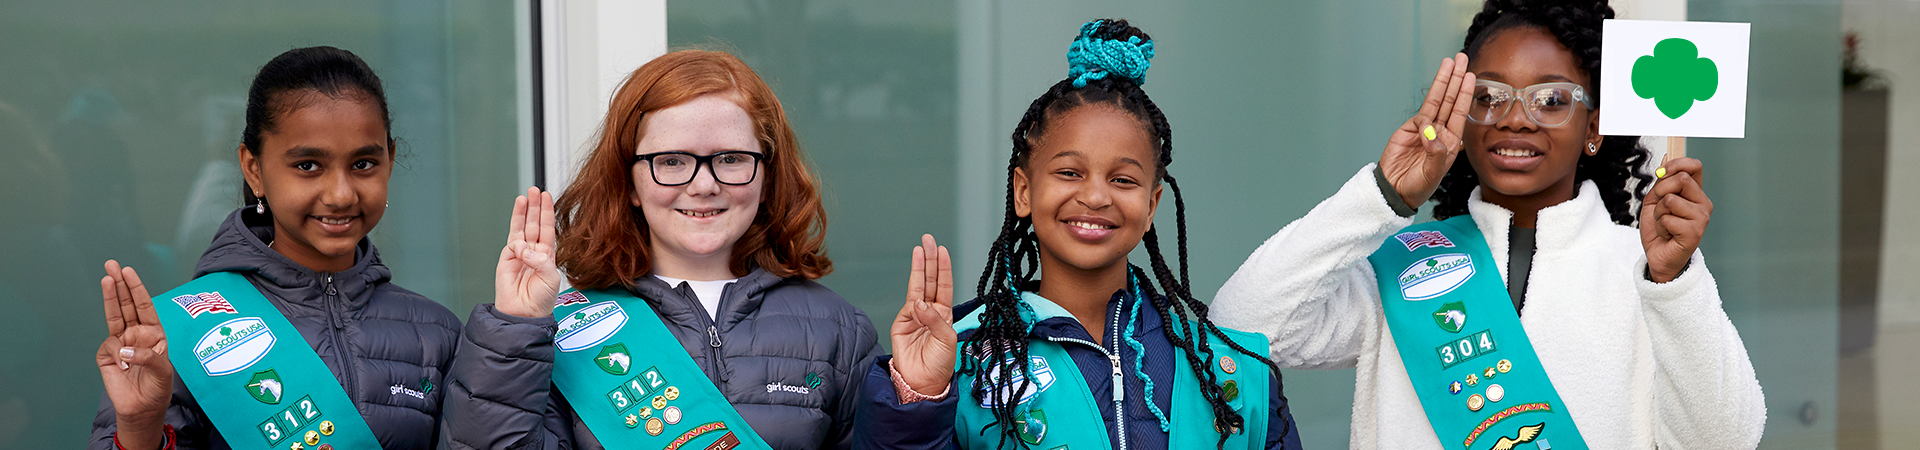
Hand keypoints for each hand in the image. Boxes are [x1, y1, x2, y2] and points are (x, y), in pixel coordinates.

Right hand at [95, 260, 171, 449]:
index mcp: (154, 333)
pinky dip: (117, 353)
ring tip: (107, 278)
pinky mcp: (107, 356)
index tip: (129, 272)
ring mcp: (121, 343)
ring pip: (114, 316)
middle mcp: (137, 334)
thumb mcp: (163, 371)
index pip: (144, 306)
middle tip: (111, 265)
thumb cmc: (158, 388)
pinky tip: (124, 365)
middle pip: (126, 305)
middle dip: (120, 284)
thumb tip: (125, 348)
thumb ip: (149, 357)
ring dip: (110, 297)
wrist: (144, 408)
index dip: (137, 289)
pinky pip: (110, 346)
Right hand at [495, 187, 561, 317]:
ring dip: (523, 212)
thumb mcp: (551, 278)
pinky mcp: (506, 259)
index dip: (547, 212)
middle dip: (535, 206)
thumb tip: (523, 248)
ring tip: (524, 197)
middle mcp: (533, 252)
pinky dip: (517, 238)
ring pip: (521, 228)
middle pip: (534, 223)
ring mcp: (519, 254)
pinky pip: (512, 243)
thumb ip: (541, 261)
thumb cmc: (541, 300)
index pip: (547, 228)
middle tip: (535, 190)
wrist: (524, 314)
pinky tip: (520, 240)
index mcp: (547, 255)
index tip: (547, 196)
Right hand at [889, 234, 955, 395]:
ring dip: (919, 268)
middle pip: (930, 280)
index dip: (943, 268)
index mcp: (944, 314)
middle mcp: (930, 311)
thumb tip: (920, 304)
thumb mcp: (947, 341)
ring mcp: (914, 315)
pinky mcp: (901, 323)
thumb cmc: (939, 365)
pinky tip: (919, 296)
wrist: (922, 383)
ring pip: (918, 287)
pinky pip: (910, 306)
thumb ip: (936, 321)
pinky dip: (915, 297)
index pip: (944, 285)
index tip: (942, 250)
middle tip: (928, 240)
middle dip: (930, 260)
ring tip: (920, 249)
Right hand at [1380, 53, 1476, 206]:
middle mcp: (1439, 132)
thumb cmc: (1418, 186)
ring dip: (1442, 82)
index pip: (1460, 112)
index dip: (1466, 93)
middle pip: (1450, 100)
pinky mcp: (1408, 130)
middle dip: (1456, 79)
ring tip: (1448, 63)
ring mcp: (1423, 130)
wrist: (1395, 191)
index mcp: (1451, 141)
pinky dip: (1424, 119)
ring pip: (1435, 101)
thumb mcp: (1432, 173)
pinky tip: (1424, 128)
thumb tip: (1430, 131)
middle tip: (1461, 58)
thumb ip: (1435, 153)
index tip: (1470, 76)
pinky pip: (1419, 118)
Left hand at [1640, 158, 1710, 282]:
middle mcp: (1703, 203)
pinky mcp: (1694, 233)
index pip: (1694, 166)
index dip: (1676, 164)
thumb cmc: (1658, 228)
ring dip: (1658, 212)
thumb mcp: (1655, 201)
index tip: (1660, 173)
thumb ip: (1661, 182)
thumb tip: (1666, 160)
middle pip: (1681, 179)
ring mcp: (1701, 218)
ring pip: (1670, 200)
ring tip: (1663, 223)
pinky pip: (1667, 219)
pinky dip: (1659, 227)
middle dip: (1660, 190)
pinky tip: (1667, 234)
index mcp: (1695, 193)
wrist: (1658, 256)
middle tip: (1659, 207)